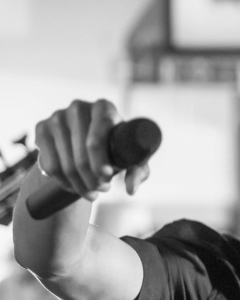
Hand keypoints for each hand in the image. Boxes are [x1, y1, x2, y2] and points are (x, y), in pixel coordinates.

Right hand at [35, 99, 151, 199]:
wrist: (89, 136)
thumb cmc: (117, 145)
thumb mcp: (132, 156)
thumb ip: (138, 171)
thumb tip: (131, 189)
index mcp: (104, 107)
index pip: (96, 141)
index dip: (100, 164)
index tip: (107, 179)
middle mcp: (78, 107)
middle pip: (80, 156)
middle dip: (92, 180)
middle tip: (101, 190)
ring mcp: (57, 116)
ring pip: (65, 164)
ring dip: (79, 184)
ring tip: (91, 192)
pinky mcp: (42, 127)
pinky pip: (49, 164)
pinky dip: (62, 181)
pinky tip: (73, 186)